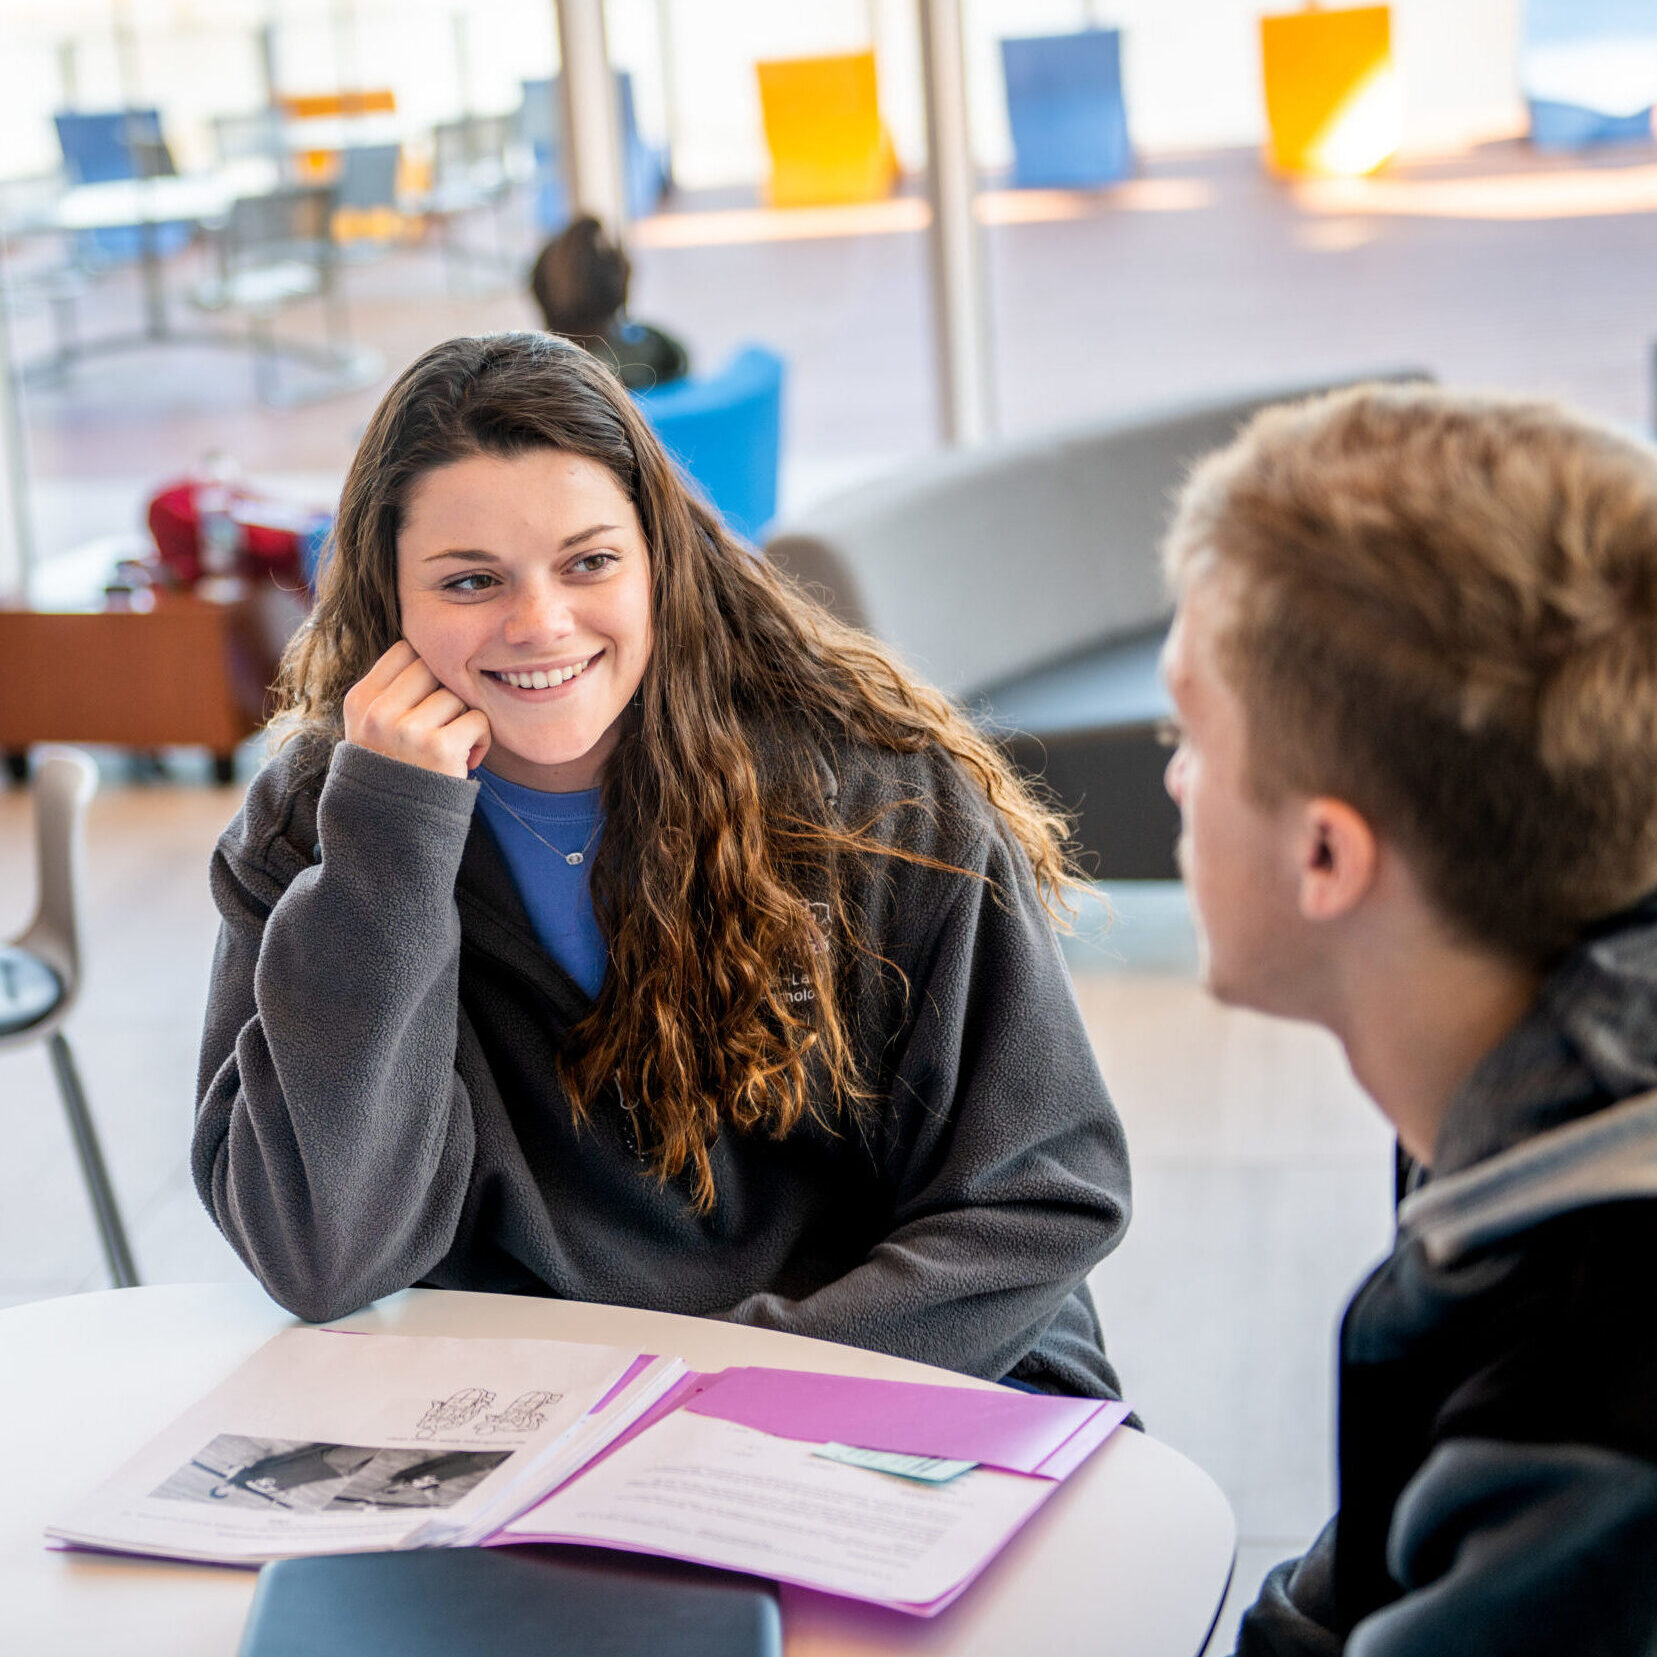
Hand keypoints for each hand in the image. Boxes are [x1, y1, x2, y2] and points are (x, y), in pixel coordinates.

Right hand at [343, 641, 490, 778]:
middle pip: (434, 668)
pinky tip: (465, 761)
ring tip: (451, 748)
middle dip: (445, 693)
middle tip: (442, 724)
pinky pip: (478, 719)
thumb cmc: (394, 773)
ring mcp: (407, 730)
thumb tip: (428, 647)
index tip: (429, 698)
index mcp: (359, 701)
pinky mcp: (439, 747)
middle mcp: (378, 712)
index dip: (426, 670)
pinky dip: (481, 741)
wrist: (394, 831)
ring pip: (457, 695)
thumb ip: (391, 692)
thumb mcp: (371, 729)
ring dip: (464, 720)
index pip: (405, 650)